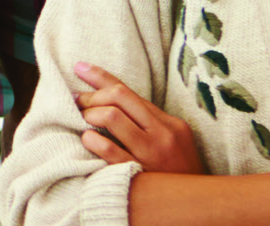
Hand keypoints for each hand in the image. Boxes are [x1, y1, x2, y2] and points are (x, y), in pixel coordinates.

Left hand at [73, 62, 205, 174]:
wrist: (193, 202)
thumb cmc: (177, 170)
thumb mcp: (173, 140)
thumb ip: (148, 121)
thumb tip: (112, 100)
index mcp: (170, 123)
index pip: (129, 91)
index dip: (100, 77)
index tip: (79, 67)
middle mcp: (162, 134)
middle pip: (119, 98)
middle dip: (91, 96)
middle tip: (76, 100)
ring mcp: (150, 153)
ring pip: (112, 117)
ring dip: (90, 114)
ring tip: (81, 120)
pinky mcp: (139, 173)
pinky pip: (110, 151)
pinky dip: (93, 141)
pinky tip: (86, 139)